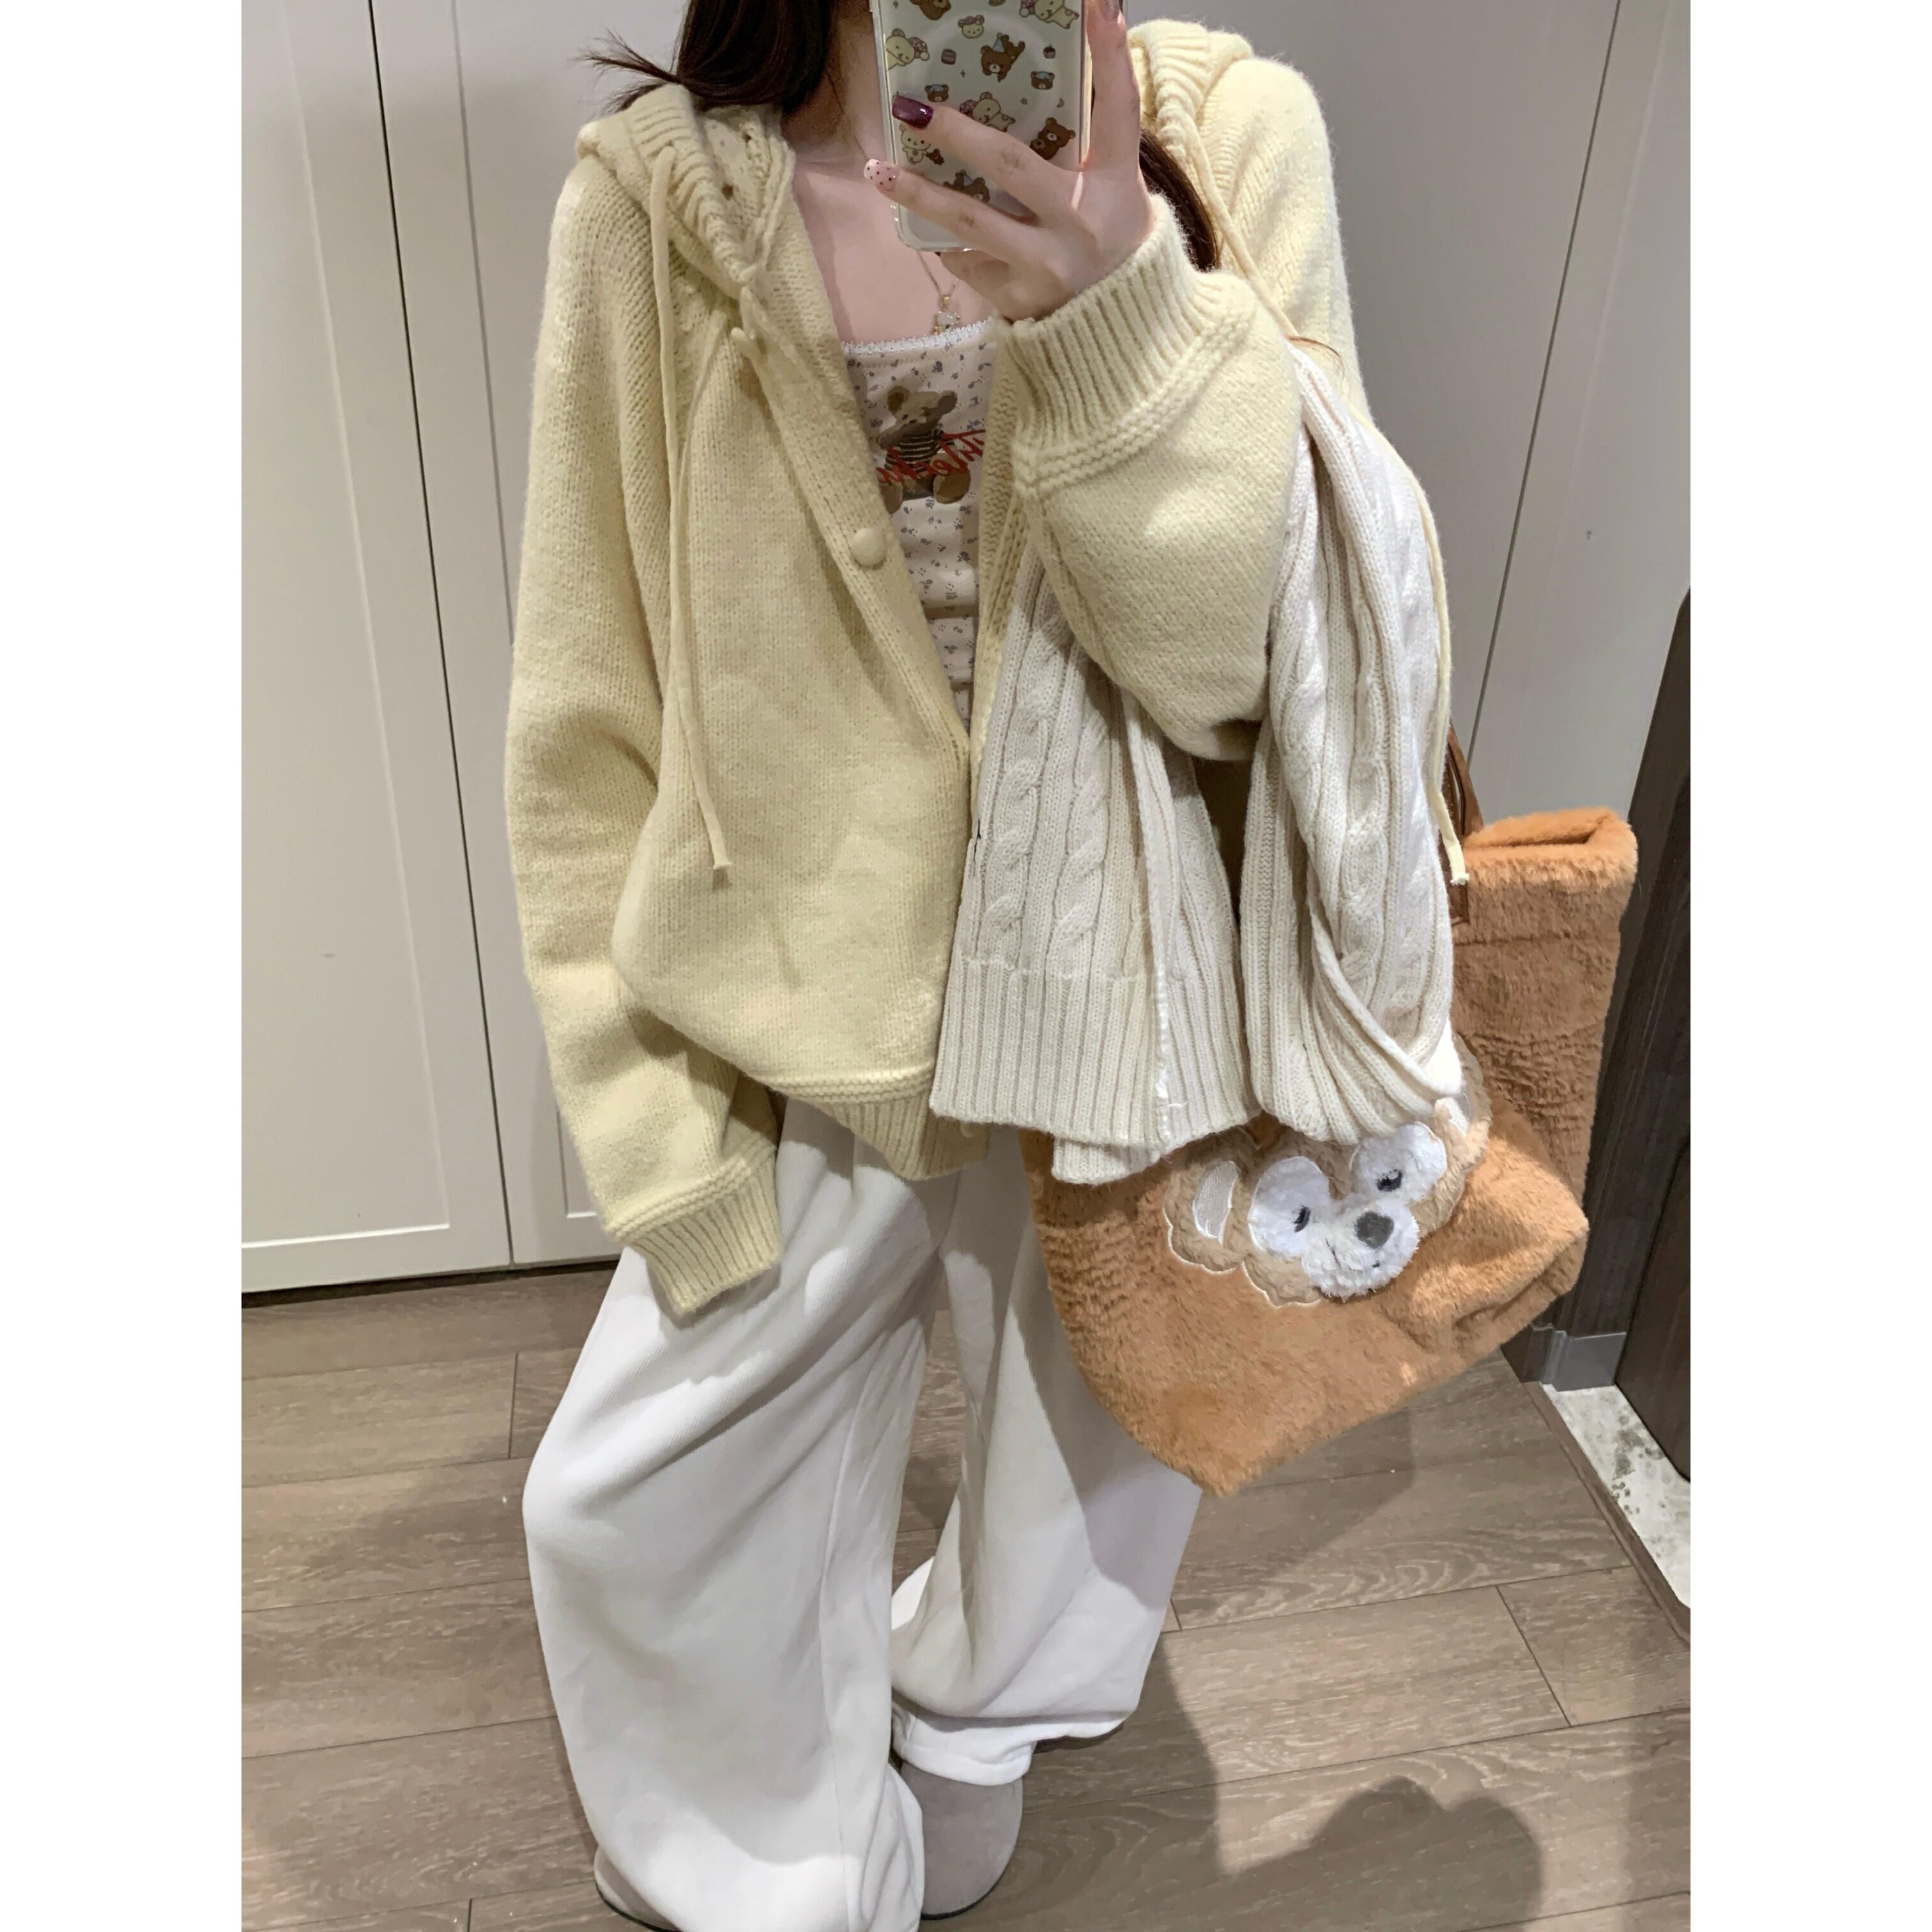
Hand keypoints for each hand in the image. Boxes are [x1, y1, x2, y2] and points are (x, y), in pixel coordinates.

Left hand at [863, 0, 1155, 320]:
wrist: (1117, 324)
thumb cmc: (1109, 237)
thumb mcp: (1115, 185)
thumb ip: (1088, 136)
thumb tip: (1061, 62)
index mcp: (1116, 183)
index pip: (1117, 110)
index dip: (1109, 55)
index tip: (1096, 3)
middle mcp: (1081, 221)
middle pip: (1009, 165)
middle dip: (955, 133)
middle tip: (910, 109)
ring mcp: (1048, 265)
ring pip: (969, 222)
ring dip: (917, 193)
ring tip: (878, 170)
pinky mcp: (1020, 298)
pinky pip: (968, 260)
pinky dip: (948, 241)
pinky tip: (928, 228)